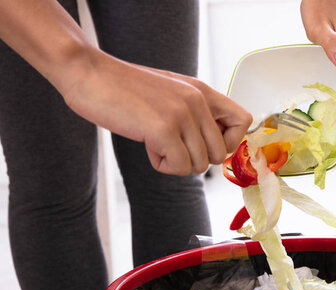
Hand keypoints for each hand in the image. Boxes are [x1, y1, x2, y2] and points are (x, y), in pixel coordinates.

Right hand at [62, 49, 251, 175]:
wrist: (88, 73)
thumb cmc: (124, 88)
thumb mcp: (172, 92)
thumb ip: (195, 113)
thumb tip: (213, 145)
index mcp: (202, 91)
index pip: (243, 121)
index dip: (229, 141)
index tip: (204, 142)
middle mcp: (198, 101)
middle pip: (219, 154)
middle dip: (195, 158)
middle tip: (171, 144)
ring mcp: (182, 115)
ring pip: (199, 165)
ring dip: (175, 161)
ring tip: (154, 140)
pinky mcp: (163, 129)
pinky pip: (178, 167)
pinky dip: (161, 165)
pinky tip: (146, 145)